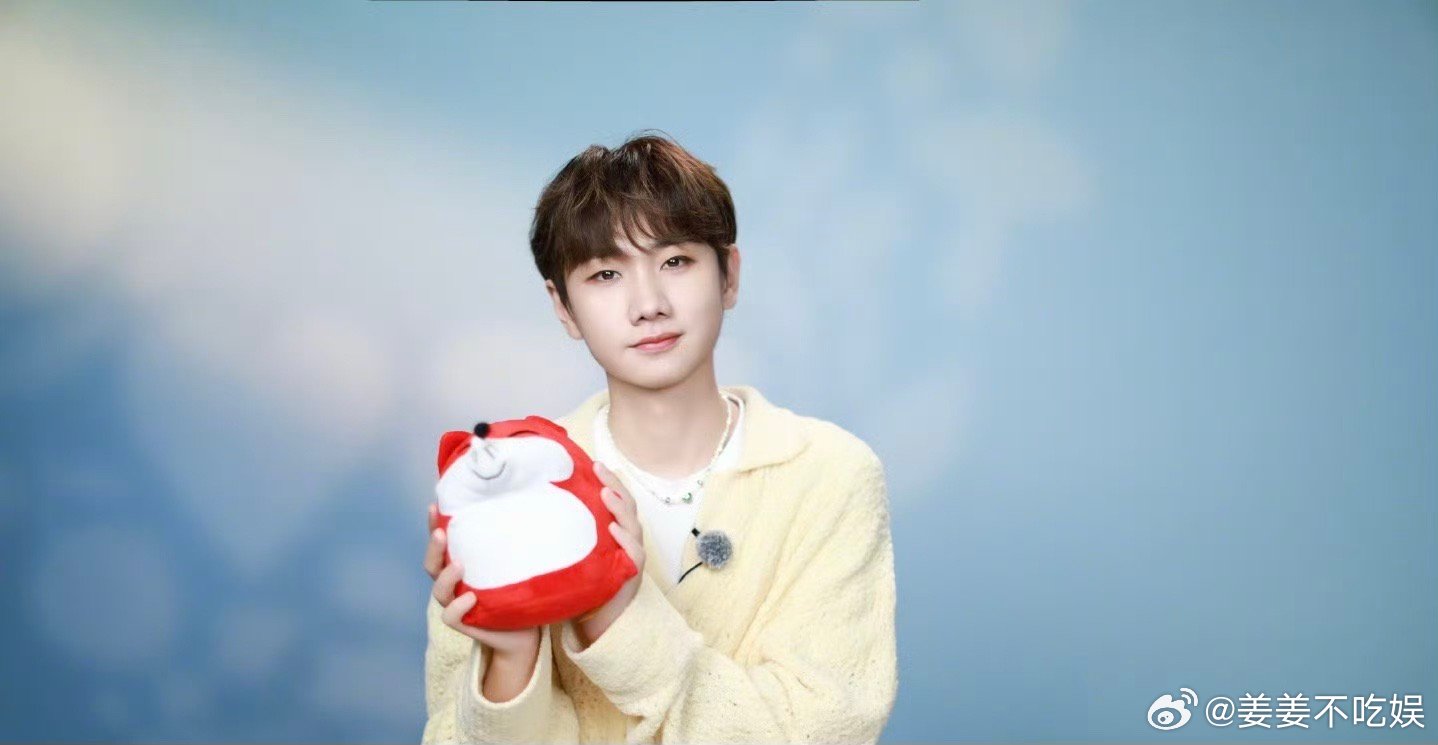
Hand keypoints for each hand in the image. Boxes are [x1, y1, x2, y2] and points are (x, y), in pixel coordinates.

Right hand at [425, 504, 540, 658]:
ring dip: (446, 577)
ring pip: (439, 591)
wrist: (526, 632)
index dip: (434, 524)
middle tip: (442, 533)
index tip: (435, 505)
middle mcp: (455, 583)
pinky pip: (451, 616)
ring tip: (460, 566)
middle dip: (434, 547)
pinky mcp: (466, 623)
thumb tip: (540, 503)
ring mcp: (458, 603)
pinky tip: (470, 598)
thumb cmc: (521, 591)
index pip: (443, 542)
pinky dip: (457, 607)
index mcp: (463, 564)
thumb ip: (518, 541)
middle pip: (432, 564)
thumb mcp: (518, 563)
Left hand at [573, 461, 644, 644]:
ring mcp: (632, 556)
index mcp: (614, 530)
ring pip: (633, 525)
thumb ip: (564, 533)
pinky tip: (614, 529)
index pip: (615, 499)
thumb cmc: (582, 585)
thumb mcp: (572, 553)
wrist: (595, 622)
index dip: (608, 480)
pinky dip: (625, 539)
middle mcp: (627, 539)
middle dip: (615, 484)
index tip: (592, 463)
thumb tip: (532, 509)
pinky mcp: (632, 574)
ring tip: (605, 493)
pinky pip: (634, 553)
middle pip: (627, 505)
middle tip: (599, 469)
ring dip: (620, 507)